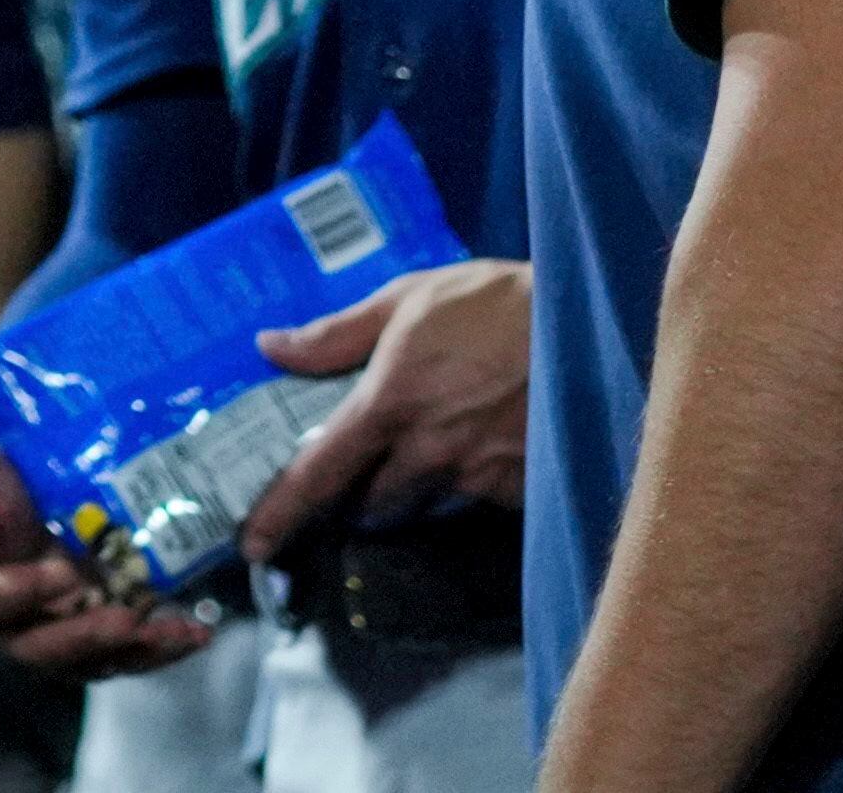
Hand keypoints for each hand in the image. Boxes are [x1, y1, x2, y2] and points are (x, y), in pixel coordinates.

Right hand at [0, 436, 227, 680]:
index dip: (20, 593)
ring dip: (135, 651)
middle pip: (37, 647)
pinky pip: (118, 655)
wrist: (10, 489)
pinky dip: (158, 648)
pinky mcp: (83, 637)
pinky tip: (195, 632)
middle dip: (86, 636)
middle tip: (129, 618)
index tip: (63, 574)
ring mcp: (43, 636)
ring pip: (86, 662)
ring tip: (179, 632)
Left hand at [237, 254, 531, 560]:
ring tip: (426, 449)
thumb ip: (337, 333)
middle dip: (358, 495)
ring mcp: (475, 476)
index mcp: (387, 405)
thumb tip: (270, 348)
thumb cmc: (491, 303)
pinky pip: (476, 499)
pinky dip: (468, 481)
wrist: (589, 325)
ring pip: (424, 502)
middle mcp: (426, 452)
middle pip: (371, 503)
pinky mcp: (518, 490)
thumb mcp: (407, 298)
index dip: (281, 512)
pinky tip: (484, 442)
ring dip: (411, 488)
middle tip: (359, 470)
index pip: (319, 474)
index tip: (252, 543)